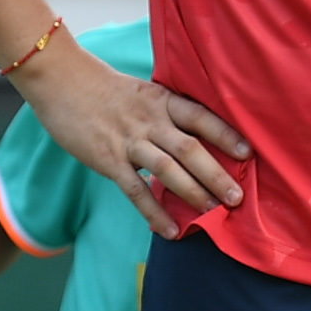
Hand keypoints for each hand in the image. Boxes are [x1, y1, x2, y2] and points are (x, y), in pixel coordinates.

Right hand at [23, 42, 247, 239]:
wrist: (62, 80)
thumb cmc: (106, 89)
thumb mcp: (144, 93)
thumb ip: (167, 114)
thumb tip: (196, 141)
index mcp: (163, 101)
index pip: (201, 117)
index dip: (226, 135)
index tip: (248, 154)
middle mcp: (150, 120)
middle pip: (190, 148)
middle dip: (216, 174)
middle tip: (237, 198)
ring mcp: (129, 140)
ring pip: (167, 169)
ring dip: (192, 193)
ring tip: (213, 213)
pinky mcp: (108, 159)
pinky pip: (135, 190)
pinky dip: (154, 212)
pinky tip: (169, 231)